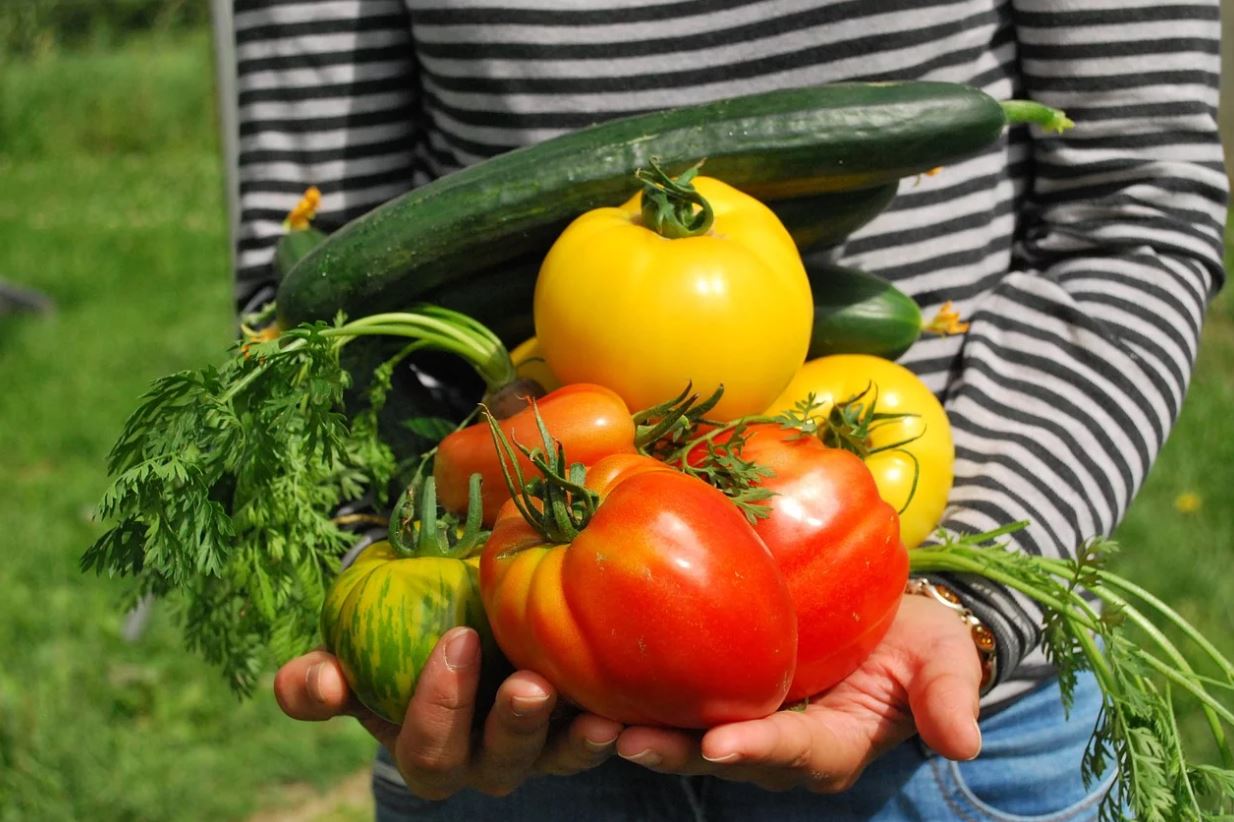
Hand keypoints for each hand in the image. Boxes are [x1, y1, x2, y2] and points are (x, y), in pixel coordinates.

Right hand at [273, 626, 623, 798]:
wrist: (462, 619)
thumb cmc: (399, 639)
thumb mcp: (354, 655)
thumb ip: (320, 678)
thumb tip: (319, 682)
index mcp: (428, 748)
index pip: (427, 749)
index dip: (437, 707)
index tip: (456, 640)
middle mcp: (485, 760)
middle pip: (497, 764)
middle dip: (511, 727)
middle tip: (527, 684)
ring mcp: (539, 748)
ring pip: (557, 758)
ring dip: (574, 739)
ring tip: (595, 713)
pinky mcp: (584, 727)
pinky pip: (603, 735)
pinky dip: (618, 724)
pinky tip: (630, 704)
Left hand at [613, 595, 983, 791]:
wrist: (887, 619)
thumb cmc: (917, 639)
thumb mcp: (943, 659)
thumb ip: (948, 696)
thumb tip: (965, 742)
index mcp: (834, 744)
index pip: (796, 752)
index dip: (760, 750)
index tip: (721, 745)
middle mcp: (780, 746)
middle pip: (724, 756)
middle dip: (676, 752)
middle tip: (625, 740)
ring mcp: (745, 721)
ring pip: (687, 736)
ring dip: (642, 731)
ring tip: (590, 721)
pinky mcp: (718, 692)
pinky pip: (677, 700)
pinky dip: (638, 695)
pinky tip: (593, 678)